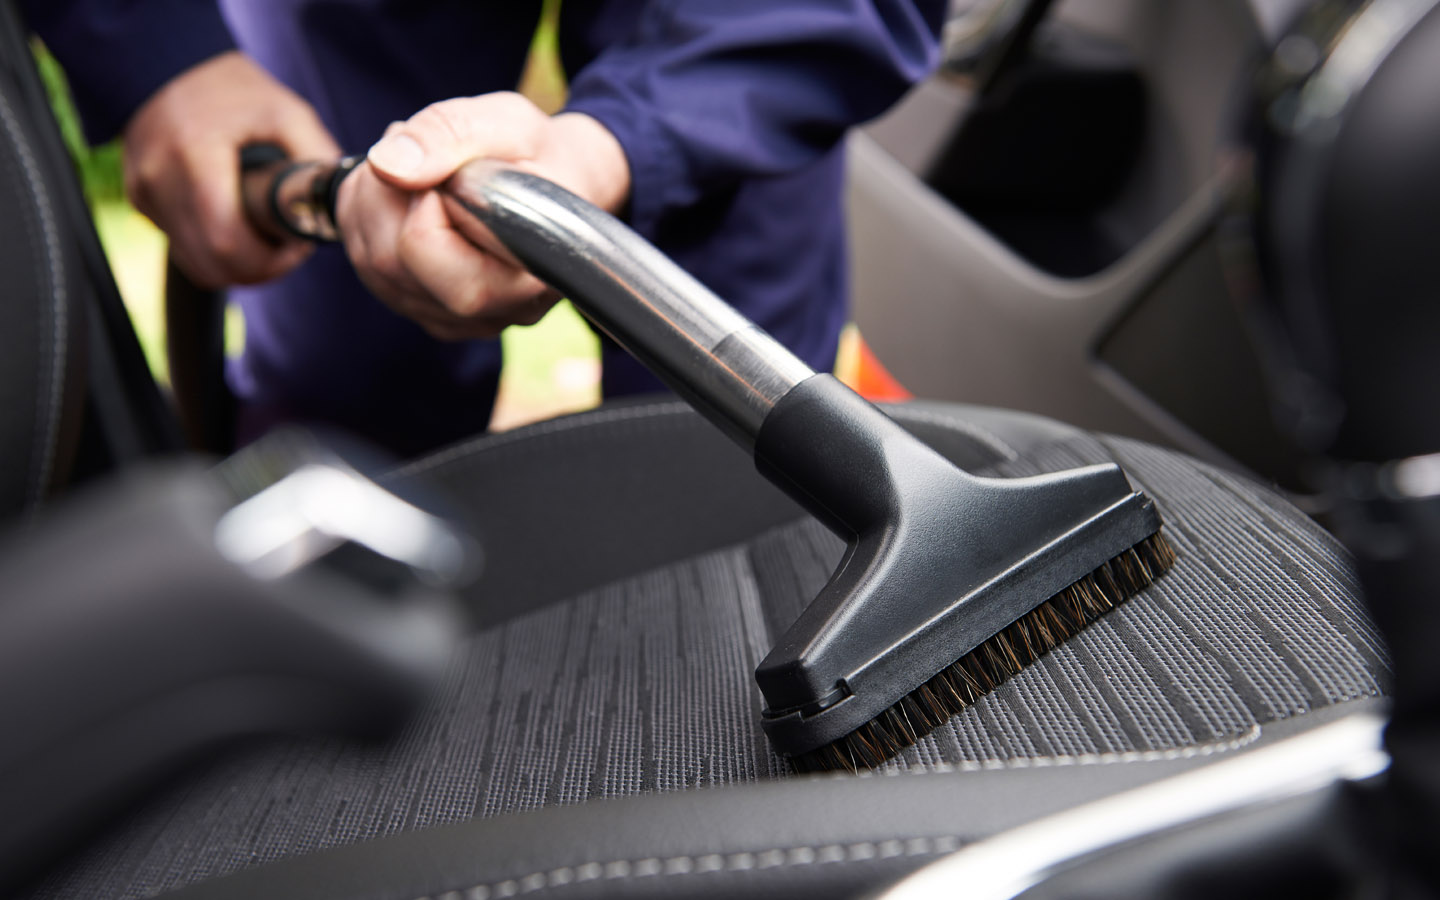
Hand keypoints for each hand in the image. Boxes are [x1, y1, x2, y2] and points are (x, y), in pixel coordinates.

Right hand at [124, 51, 340, 288]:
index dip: (270, 261)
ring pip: (196, 265)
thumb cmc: (236, 91)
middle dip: (259, 269)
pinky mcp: (139, 200)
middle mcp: (160, 177)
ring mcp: (144, 191)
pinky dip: (213, 252)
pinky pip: (182, 249)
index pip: (226, 241)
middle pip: (212, 264)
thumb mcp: (288, 113)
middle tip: (287, 250)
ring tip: (265, 239)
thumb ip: (317, 158)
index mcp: (196, 153)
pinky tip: (237, 227)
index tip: (297, 247)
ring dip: (237, 266)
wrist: (168, 66)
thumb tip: (341, 204)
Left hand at [335, 91, 630, 340]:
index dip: (422, 199)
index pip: (431, 252)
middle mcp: (493, 313)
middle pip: (390, 263)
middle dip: (386, 195)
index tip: (449, 169)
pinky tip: (406, 197)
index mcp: (525, 275)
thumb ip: (450, 134)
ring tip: (418, 170)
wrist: (559, 186)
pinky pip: (370, 272)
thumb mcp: (507, 122)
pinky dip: (370, 223)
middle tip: (422, 156)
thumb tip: (387, 165)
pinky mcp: (431, 314)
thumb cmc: (538, 156)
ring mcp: (458, 321)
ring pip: (372, 268)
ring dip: (373, 204)